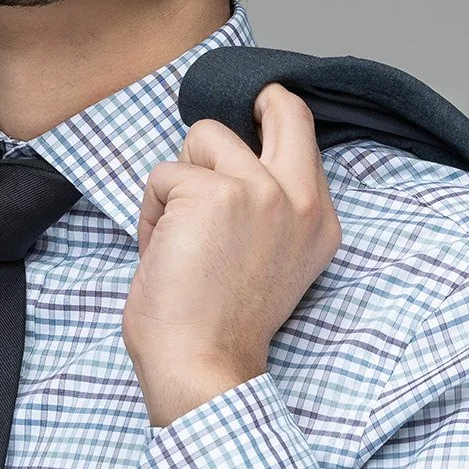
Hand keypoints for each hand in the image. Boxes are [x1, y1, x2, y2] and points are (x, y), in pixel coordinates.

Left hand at [124, 82, 342, 426]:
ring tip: (177, 234)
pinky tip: (161, 253)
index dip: (273, 120)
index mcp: (318, 222)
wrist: (203, 369)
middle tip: (232, 115)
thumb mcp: (270, 262)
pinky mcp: (213, 193)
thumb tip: (227, 163)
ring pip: (204, 137)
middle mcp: (299, 200)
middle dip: (253, 99)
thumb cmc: (221, 328)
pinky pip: (162, 175)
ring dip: (178, 180)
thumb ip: (268, 212)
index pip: (304, 138)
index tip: (257, 117)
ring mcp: (260, 191)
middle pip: (284, 107)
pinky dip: (149, 212)